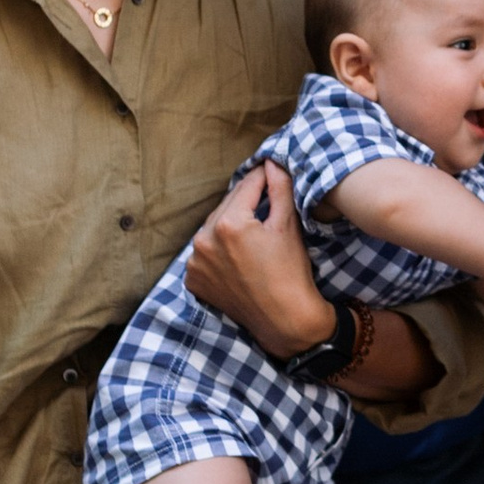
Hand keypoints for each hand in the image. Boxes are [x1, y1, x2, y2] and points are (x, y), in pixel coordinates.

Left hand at [185, 162, 331, 355]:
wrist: (284, 320)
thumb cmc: (291, 273)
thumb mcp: (288, 226)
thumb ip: (279, 188)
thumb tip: (271, 162)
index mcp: (229, 223)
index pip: (245, 187)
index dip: (261, 177)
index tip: (270, 170)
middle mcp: (204, 240)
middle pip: (226, 206)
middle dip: (244, 202)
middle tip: (263, 200)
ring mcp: (195, 262)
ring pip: (212, 229)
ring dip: (228, 225)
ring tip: (250, 231)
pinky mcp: (193, 279)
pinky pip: (204, 253)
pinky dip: (217, 250)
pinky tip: (236, 255)